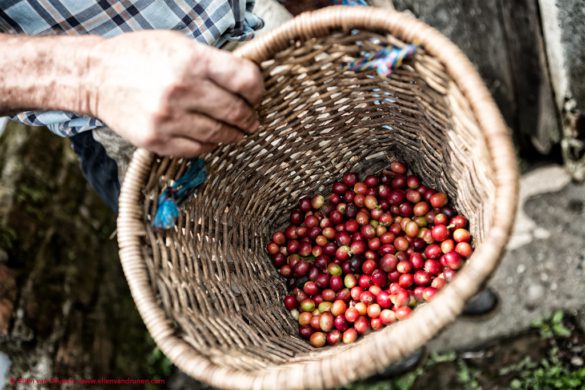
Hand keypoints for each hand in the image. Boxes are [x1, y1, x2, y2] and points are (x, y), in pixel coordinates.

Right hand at [84, 31, 263, 156]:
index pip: (245, 80)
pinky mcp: (156, 140)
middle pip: (235, 111)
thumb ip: (212, 62)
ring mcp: (168, 118)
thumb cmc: (139, 56)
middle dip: (249, 118)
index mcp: (191, 60)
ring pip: (218, 135)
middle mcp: (181, 90)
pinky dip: (209, 145)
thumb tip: (245, 82)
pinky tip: (212, 140)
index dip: (257, 90)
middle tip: (253, 121)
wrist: (95, 76)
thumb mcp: (179, 44)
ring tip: (237, 132)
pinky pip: (196, 150)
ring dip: (233, 135)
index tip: (256, 95)